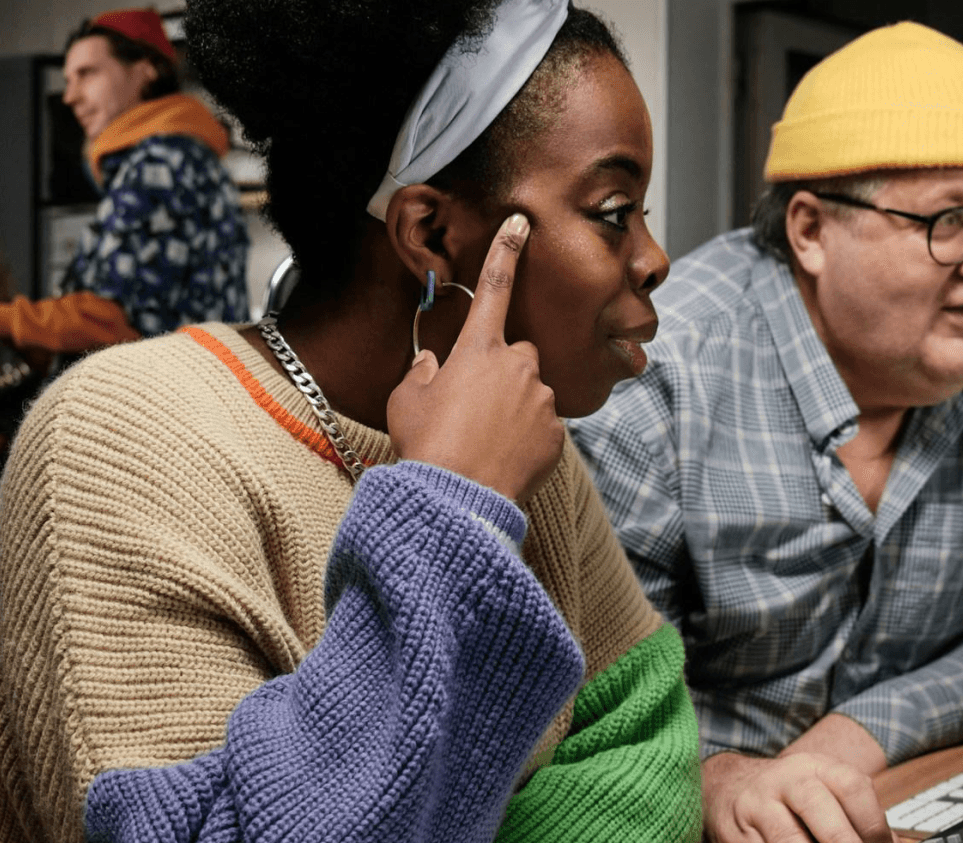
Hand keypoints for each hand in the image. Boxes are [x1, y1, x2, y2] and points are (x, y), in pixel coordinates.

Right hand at [387, 213, 561, 503]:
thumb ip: (421, 374)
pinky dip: (526, 439)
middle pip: (516, 354)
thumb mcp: (405, 402)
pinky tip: (502, 458)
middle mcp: (517, 366)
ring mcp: (542, 400)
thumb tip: (432, 364)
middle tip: (473, 407)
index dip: (506, 251)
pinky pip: (542, 427)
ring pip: (530, 393)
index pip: (493, 288)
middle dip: (501, 372)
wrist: (458, 498)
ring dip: (513, 408)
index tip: (521, 224)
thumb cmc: (428, 446)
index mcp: (478, 350)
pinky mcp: (557, 434)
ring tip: (484, 441)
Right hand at [702, 748, 898, 842]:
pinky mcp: (740, 835)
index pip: (850, 786)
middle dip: (841, 841)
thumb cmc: (786, 794)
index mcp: (817, 768)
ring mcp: (759, 807)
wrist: (726, 787)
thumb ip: (860, 819)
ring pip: (787, 838)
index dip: (872, 822)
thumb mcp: (823, 791)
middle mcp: (787, 781)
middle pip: (816, 806)